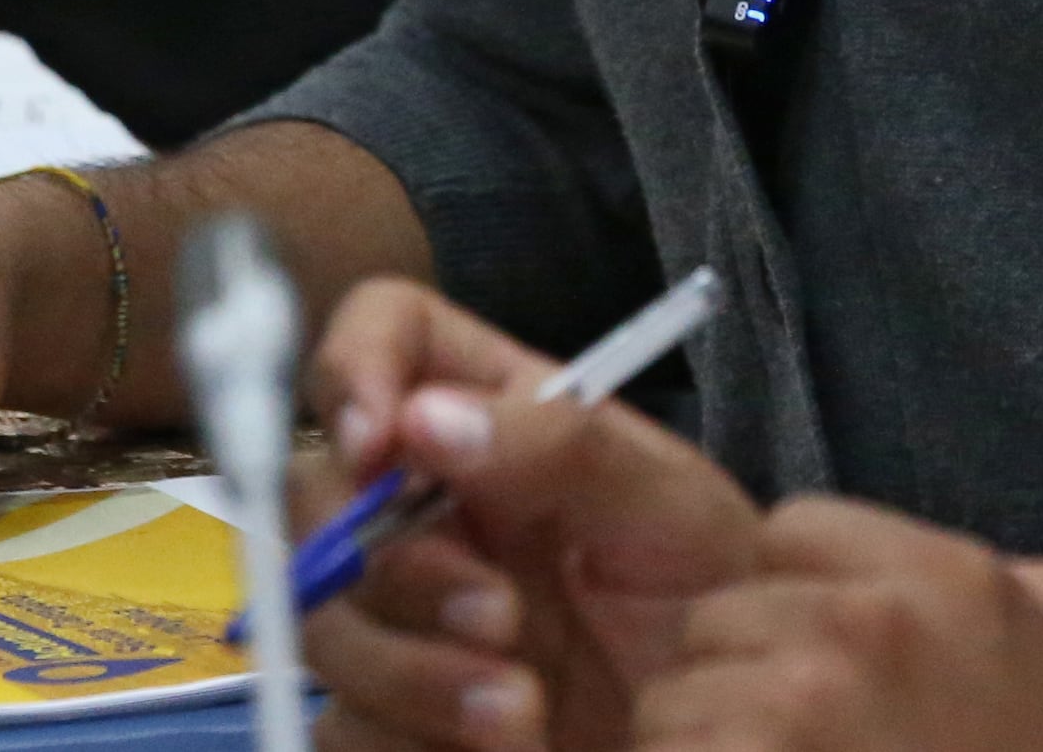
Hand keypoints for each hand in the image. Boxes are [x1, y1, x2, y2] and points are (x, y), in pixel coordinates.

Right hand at [305, 283, 763, 751]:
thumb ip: (562, 449)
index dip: (356, 366)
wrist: (725, 731)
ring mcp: (399, 609)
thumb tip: (422, 420)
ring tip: (525, 715)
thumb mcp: (672, 510)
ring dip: (409, 671)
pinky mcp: (389, 711)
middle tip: (503, 619)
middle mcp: (427, 501)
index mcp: (493, 416)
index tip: (377, 443)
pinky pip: (340, 722)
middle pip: (317, 491)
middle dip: (395, 563)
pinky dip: (407, 741)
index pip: (387, 332)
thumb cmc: (713, 601)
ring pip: (319, 616)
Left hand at [631, 502, 1042, 751]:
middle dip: (734, 678)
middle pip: (718, 616)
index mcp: (951, 581)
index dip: (787, 597)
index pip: (789, 530)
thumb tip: (1002, 577)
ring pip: (672, 703)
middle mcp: (866, 625)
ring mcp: (799, 711)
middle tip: (785, 748)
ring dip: (699, 749)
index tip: (810, 662)